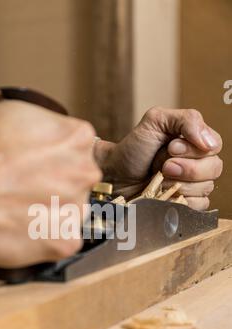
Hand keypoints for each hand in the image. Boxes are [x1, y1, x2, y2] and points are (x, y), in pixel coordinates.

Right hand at [0, 91, 100, 266]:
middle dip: (56, 185)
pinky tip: (24, 229)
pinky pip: (63, 241)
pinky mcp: (65, 241)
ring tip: (21, 210)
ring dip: (51, 213)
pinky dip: (45, 239)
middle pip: (77, 181)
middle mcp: (85, 172)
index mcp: (77, 138)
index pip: (77, 149)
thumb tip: (14, 107)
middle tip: (26, 188)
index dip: (54, 158)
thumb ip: (24, 111)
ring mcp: (78, 208)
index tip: (38, 165)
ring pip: (72, 212)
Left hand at [95, 107, 222, 209]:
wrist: (115, 175)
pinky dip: (179, 200)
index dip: (193, 150)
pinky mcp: (186, 205)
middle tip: (163, 167)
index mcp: (196, 142)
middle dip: (185, 168)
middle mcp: (199, 163)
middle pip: (214, 169)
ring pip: (205, 188)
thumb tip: (209, 142)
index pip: (214, 146)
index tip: (170, 148)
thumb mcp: (155, 121)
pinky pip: (198, 206)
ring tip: (158, 179)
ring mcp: (194, 186)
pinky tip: (164, 194)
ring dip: (178, 184)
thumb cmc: (134, 148)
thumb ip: (186, 119)